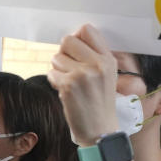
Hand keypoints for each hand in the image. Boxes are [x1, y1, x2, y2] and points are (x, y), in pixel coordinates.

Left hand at [47, 24, 117, 145]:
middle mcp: (98, 64)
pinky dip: (55, 82)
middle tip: (71, 69)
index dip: (77, 38)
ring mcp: (83, 74)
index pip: (87, 30)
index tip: (77, 52)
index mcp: (108, 59)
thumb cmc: (100, 103)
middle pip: (68, 40)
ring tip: (71, 84)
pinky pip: (51, 73)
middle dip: (65, 54)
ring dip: (59, 70)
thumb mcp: (107, 76)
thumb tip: (72, 39)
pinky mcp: (68, 85)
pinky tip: (67, 93)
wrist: (100, 131)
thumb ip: (94, 56)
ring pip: (57, 57)